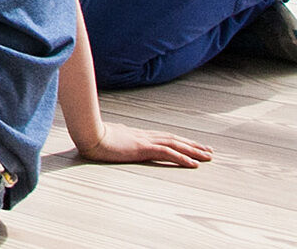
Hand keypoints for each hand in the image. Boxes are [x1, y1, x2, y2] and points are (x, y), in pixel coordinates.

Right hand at [74, 121, 213, 167]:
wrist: (88, 134)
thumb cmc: (93, 136)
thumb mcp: (107, 137)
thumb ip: (115, 138)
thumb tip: (114, 137)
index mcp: (137, 134)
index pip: (164, 137)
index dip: (179, 141)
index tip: (192, 145)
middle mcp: (144, 136)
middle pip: (174, 139)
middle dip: (192, 145)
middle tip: (209, 150)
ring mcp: (144, 141)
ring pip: (175, 145)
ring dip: (193, 151)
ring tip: (207, 156)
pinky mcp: (143, 148)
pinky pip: (167, 153)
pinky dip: (182, 157)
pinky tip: (193, 163)